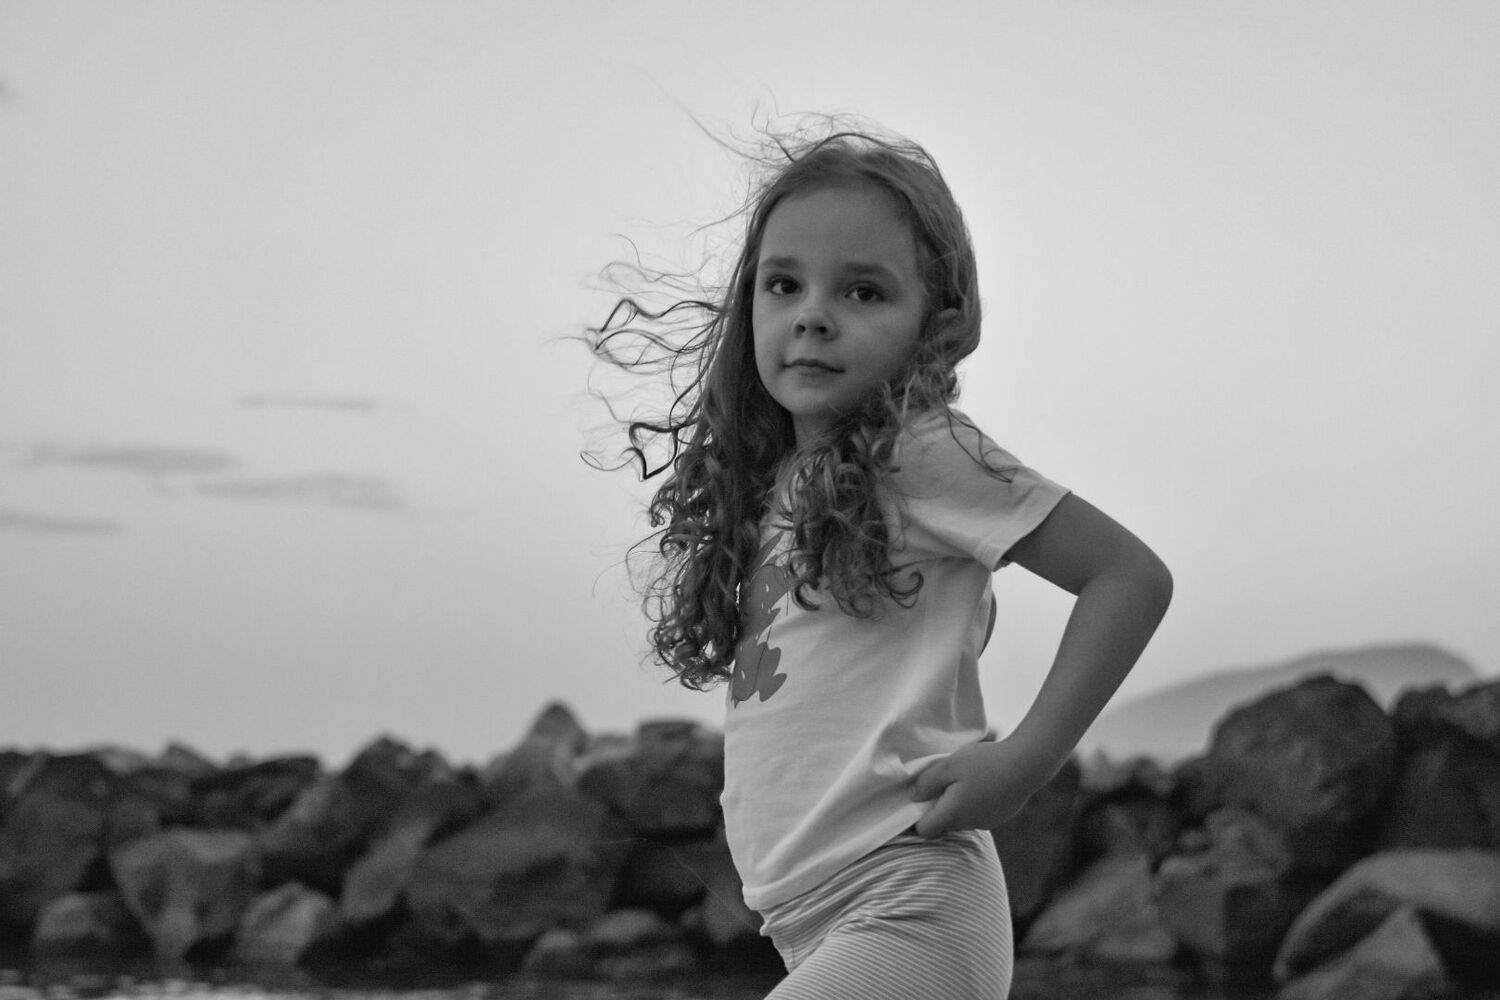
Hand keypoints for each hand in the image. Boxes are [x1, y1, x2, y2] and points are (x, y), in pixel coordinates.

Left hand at [911, 738, 1053, 838]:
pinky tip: (984, 780)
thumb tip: (915, 797)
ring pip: (962, 818)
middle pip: (944, 824)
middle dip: (940, 806)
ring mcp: (987, 822)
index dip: (917, 817)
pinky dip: (976, 801)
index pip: (925, 831)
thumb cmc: (984, 763)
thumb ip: (927, 783)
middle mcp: (969, 824)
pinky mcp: (1001, 816)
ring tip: (967, 777)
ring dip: (959, 803)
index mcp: (953, 814)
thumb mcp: (948, 765)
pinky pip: (979, 813)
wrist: (1027, 763)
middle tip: (946, 780)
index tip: (921, 798)